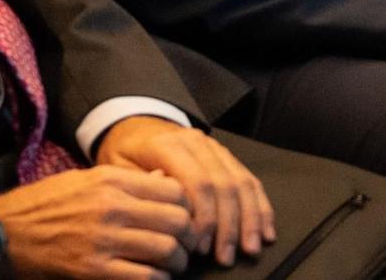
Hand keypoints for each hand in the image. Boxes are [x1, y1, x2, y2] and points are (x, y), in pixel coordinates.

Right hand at [0, 165, 193, 279]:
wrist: (4, 232)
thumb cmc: (45, 205)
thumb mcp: (85, 180)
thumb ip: (125, 181)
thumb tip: (162, 181)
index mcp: (111, 180)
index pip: (173, 190)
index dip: (185, 207)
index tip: (182, 218)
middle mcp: (112, 207)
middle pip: (177, 221)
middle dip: (187, 237)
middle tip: (183, 246)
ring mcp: (104, 240)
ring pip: (166, 251)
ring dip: (175, 262)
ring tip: (170, 265)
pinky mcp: (94, 271)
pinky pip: (145, 278)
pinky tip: (151, 278)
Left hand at [97, 118, 274, 265]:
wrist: (136, 128)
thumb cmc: (126, 157)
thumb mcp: (120, 171)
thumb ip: (142, 190)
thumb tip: (168, 214)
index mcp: (168, 145)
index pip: (196, 182)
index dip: (203, 218)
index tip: (200, 248)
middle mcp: (196, 142)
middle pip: (223, 184)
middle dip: (228, 225)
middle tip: (226, 256)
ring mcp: (214, 147)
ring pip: (241, 182)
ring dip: (249, 219)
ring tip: (249, 249)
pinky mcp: (226, 155)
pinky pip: (249, 179)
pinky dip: (260, 207)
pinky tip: (265, 230)